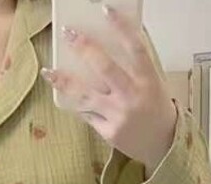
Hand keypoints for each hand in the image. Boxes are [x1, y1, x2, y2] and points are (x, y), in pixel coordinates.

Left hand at [42, 7, 177, 174]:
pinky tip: (61, 92)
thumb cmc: (155, 108)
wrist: (162, 143)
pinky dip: (74, 102)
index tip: (106, 10)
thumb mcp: (153, 83)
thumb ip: (135, 66)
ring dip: (64, 81)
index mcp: (148, 81)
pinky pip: (86, 113)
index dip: (121, 27)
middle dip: (84, 48)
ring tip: (49, 71)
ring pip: (86, 95)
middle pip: (105, 68)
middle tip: (69, 33)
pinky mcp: (108, 132)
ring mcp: (118, 116)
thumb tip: (111, 41)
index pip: (135, 48)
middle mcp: (132, 97)